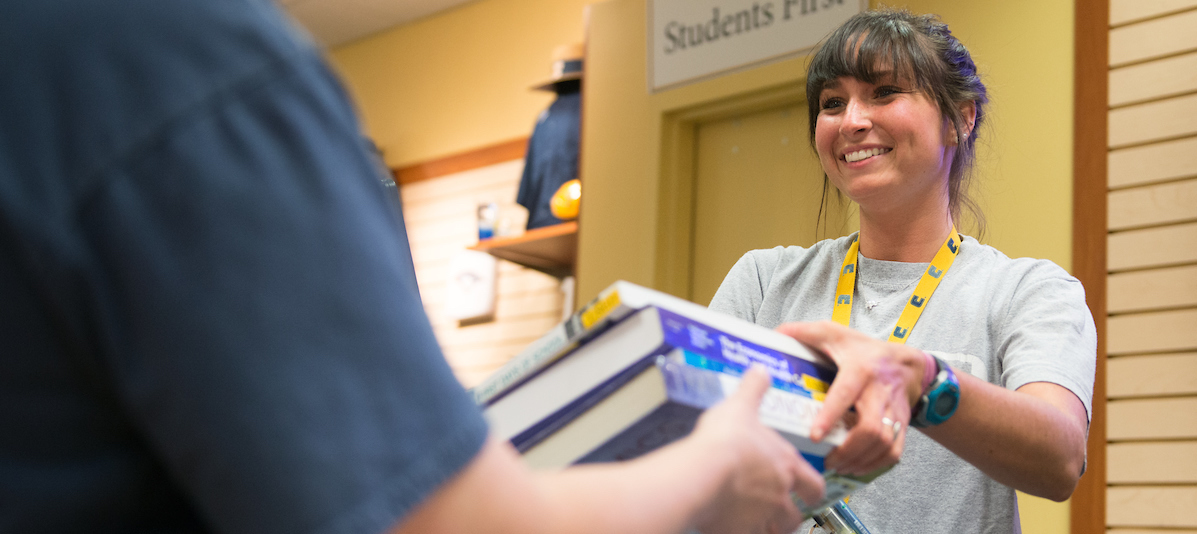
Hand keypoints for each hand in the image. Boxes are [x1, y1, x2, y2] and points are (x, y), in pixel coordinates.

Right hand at [689, 366, 825, 533]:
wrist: (702, 472)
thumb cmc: (724, 442)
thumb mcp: (740, 406)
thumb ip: (753, 389)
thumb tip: (760, 371)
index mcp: (785, 465)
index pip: (814, 484)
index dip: (812, 489)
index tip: (809, 492)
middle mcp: (779, 494)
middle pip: (795, 516)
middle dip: (789, 516)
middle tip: (780, 514)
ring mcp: (760, 517)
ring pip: (775, 532)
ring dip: (769, 529)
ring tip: (756, 525)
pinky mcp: (739, 532)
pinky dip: (741, 533)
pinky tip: (730, 529)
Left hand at [777, 321, 924, 475]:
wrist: (907, 364)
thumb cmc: (864, 350)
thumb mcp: (834, 334)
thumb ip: (804, 333)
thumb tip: (774, 335)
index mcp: (860, 369)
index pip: (846, 394)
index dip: (831, 416)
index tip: (814, 435)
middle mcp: (879, 391)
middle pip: (870, 428)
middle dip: (848, 449)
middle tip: (828, 460)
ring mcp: (893, 410)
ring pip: (884, 442)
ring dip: (860, 460)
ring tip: (839, 466)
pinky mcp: (902, 425)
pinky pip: (895, 451)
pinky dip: (876, 464)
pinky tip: (858, 467)